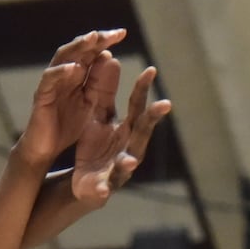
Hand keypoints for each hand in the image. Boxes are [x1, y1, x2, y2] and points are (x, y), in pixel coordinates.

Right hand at [16, 29, 127, 166]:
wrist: (47, 150)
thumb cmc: (66, 126)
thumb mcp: (89, 103)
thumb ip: (98, 83)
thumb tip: (110, 58)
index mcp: (77, 75)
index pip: (90, 52)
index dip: (104, 41)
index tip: (122, 33)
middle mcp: (63, 74)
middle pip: (78, 50)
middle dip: (95, 40)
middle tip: (113, 34)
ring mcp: (51, 83)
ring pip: (62, 58)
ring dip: (78, 47)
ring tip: (93, 39)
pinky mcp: (41, 96)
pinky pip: (50, 79)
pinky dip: (61, 72)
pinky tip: (74, 68)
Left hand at [72, 62, 171, 206]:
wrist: (84, 182)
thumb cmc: (96, 147)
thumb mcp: (99, 116)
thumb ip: (105, 93)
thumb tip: (111, 58)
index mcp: (128, 130)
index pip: (138, 106)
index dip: (144, 90)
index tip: (151, 70)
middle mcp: (130, 148)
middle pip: (142, 132)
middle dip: (152, 120)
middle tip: (165, 105)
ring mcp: (119, 169)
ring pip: (127, 163)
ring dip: (129, 162)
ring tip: (130, 161)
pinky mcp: (104, 187)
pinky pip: (103, 188)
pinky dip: (102, 189)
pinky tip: (102, 190)